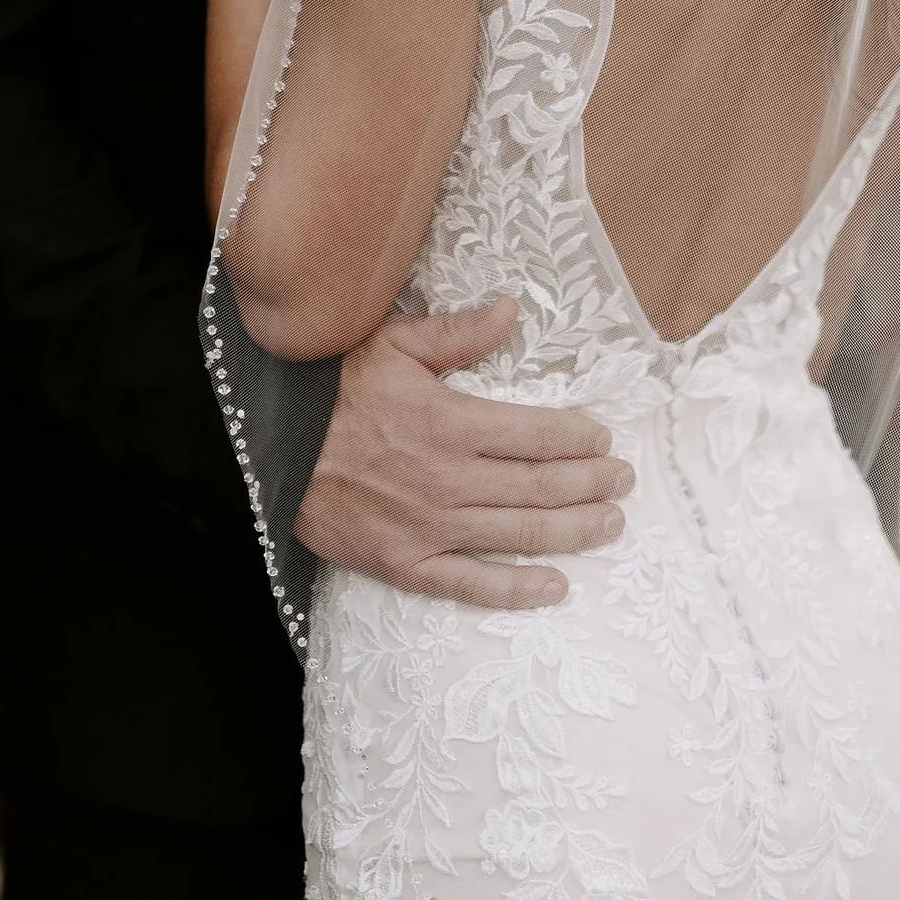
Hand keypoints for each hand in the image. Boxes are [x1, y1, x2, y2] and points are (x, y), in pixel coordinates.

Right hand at [295, 298, 632, 609]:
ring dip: (575, 531)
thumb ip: (457, 334)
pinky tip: (556, 586)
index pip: (537, 433)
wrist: (274, 449)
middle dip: (592, 484)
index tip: (604, 440)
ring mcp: (431, 528)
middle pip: (540, 486)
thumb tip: (512, 310)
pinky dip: (519, 589)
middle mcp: (449, 479)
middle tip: (624, 482)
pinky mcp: (408, 564)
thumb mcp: (392, 344)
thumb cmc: (334, 390)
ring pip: (520, 534)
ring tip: (611, 524)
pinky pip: (473, 584)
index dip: (579, 439)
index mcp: (450, 421)